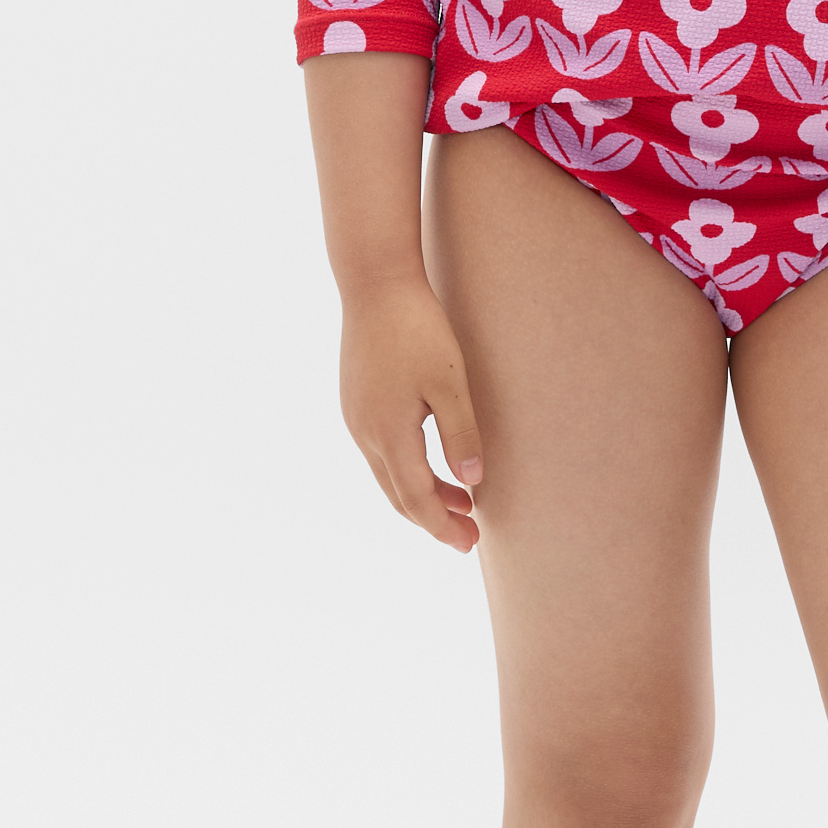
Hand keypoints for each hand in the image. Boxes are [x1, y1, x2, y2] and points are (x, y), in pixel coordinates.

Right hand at [339, 273, 485, 553]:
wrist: (374, 283)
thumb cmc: (417, 328)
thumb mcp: (450, 381)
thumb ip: (461, 434)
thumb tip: (472, 484)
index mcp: (388, 433)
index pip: (416, 498)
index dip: (442, 525)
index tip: (469, 544)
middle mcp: (364, 433)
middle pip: (398, 495)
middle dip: (432, 520)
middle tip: (468, 537)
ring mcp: (355, 418)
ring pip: (387, 475)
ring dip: (421, 494)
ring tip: (461, 503)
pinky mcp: (355, 402)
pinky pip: (380, 453)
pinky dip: (406, 470)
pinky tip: (430, 464)